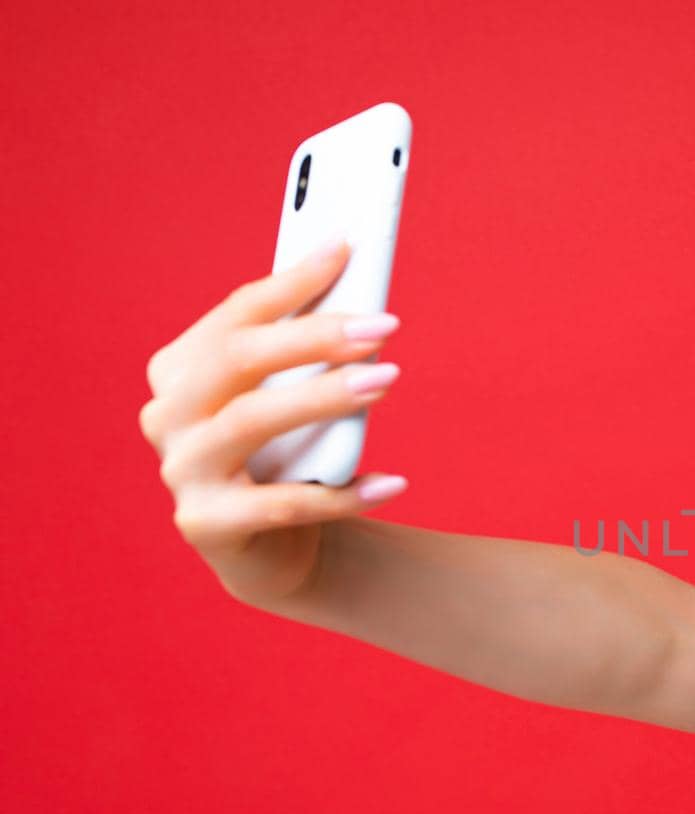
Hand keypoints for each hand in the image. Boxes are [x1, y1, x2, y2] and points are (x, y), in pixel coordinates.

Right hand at [138, 240, 407, 606]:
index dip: (293, 282)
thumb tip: (353, 273)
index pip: (237, 314)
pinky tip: (392, 483)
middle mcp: (168, 416)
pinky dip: (342, 494)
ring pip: (251, 422)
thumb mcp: (295, 398)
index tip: (348, 251)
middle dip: (313, 337)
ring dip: (325, 397)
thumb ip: (308, 350)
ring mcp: (182, 472)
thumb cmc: (291, 457)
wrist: (278, 549)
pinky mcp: (205, 525)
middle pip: (237, 360)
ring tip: (388, 381)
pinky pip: (280, 505)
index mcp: (182, 371)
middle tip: (384, 327)